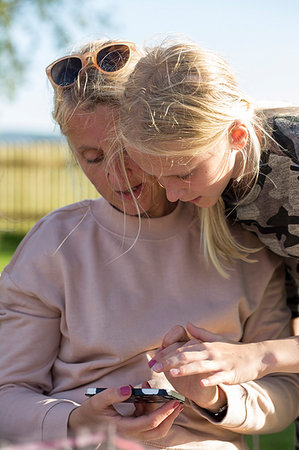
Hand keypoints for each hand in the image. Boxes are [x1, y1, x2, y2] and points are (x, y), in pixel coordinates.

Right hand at [68, 385, 182, 440]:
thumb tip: (129, 387)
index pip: (149, 424)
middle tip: (179, 402)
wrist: (81, 425)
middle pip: (158, 431)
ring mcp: (133, 432)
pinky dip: (152, 408)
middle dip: (170, 417)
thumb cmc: (89, 412)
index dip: (163, 413)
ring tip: (163, 392)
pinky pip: (148, 420)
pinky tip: (147, 392)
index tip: (173, 402)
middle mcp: (131, 434)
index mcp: (123, 429)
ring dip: (162, 411)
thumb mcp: (97, 400)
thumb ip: (112, 394)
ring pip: (155, 427)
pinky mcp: (133, 427)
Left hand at [150, 324, 226, 409]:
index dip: (166, 354)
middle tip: (154, 368)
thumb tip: (187, 324)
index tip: (153, 360)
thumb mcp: (216, 339)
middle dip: (169, 362)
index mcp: (205, 345)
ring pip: (200, 366)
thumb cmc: (234, 349)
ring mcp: (220, 363)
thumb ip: (200, 333)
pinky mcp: (230, 373)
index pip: (181, 349)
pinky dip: (211, 380)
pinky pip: (219, 377)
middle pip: (186, 356)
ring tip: (173, 373)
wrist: (256, 356)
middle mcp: (210, 353)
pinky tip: (202, 383)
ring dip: (186, 369)